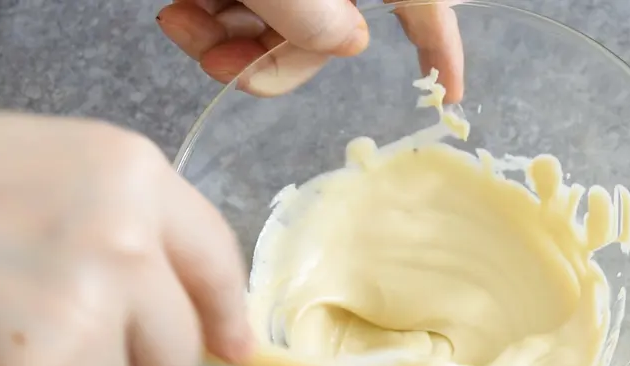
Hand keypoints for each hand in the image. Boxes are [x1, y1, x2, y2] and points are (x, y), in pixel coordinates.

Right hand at [0, 113, 253, 365]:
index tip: (234, 346)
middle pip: (177, 345)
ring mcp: (85, 304)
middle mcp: (124, 235)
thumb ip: (139, 229)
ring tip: (1, 321)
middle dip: (129, 352)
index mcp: (130, 172)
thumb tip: (223, 328)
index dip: (225, 314)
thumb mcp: (54, 173)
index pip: (215, 261)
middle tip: (56, 322)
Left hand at [156, 0, 464, 100]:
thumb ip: (319, 25)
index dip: (442, 49)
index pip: (425, 5)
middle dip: (268, 58)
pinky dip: (212, 9)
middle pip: (328, 29)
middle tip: (217, 66)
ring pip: (279, 18)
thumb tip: (347, 44)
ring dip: (226, 36)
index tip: (449, 92)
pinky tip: (181, 7)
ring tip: (180, 20)